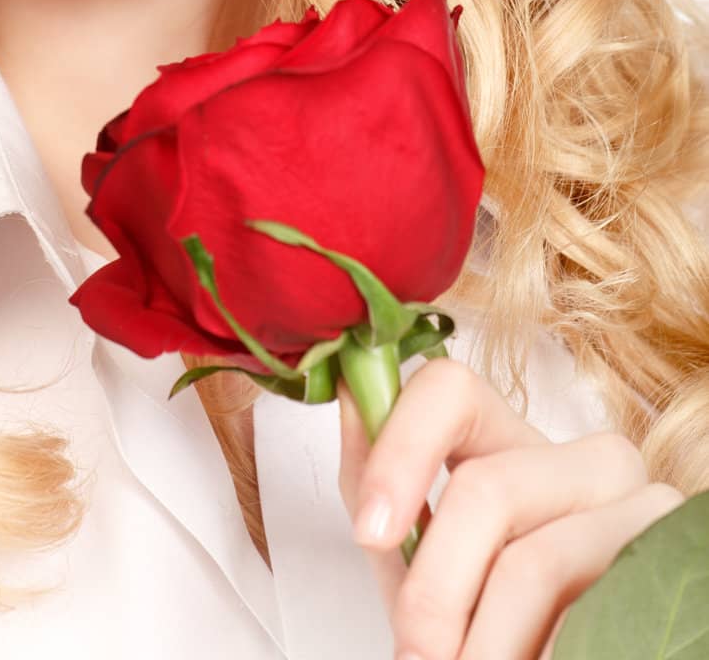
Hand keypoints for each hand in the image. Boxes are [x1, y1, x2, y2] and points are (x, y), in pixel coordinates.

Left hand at [336, 355, 683, 659]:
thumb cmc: (493, 620)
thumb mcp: (425, 557)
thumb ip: (378, 485)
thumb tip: (351, 392)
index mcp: (518, 442)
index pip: (449, 388)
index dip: (400, 448)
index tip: (369, 529)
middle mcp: (590, 459)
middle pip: (486, 489)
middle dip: (434, 591)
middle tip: (414, 656)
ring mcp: (642, 508)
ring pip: (534, 563)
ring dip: (482, 644)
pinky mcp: (670, 561)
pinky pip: (589, 612)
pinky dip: (536, 653)